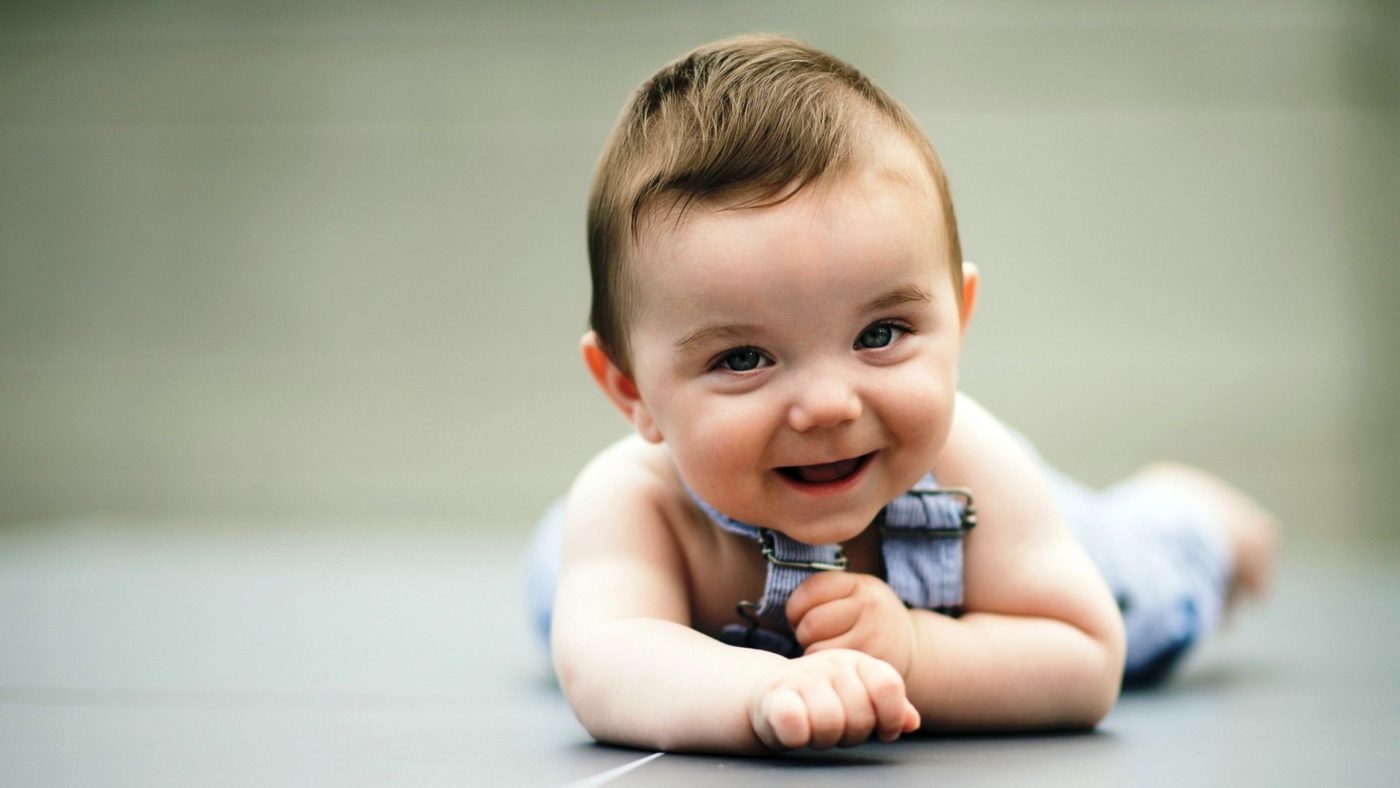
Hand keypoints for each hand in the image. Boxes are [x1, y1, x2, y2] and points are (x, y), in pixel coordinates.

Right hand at [749, 649, 919, 749]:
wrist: (768, 693)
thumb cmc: (822, 698)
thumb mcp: (860, 696)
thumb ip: (889, 707)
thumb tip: (912, 722)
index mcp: (856, 661)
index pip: (888, 685)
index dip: (890, 716)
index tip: (883, 731)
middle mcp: (830, 664)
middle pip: (861, 715)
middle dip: (853, 734)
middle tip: (839, 730)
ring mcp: (800, 678)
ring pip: (829, 722)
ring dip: (825, 738)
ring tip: (816, 731)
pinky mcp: (772, 697)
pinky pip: (793, 720)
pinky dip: (797, 732)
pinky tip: (796, 731)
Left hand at [787, 571, 916, 676]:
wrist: (913, 647)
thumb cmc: (870, 617)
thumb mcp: (856, 590)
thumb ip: (826, 591)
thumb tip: (787, 606)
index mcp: (860, 584)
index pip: (811, 590)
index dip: (796, 606)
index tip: (800, 615)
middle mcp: (869, 607)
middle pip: (811, 622)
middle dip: (803, 630)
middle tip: (811, 635)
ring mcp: (872, 637)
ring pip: (816, 647)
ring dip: (812, 650)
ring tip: (824, 647)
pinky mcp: (870, 664)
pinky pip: (829, 667)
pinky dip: (823, 666)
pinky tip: (832, 662)